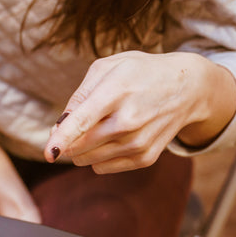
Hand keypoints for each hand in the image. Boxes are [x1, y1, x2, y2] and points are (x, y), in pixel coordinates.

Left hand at [45, 51, 235, 172]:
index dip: (62, 138)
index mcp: (117, 91)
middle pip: (80, 146)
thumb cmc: (139, 74)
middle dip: (67, 141)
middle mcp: (129, 120)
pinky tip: (114, 137)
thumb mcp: (107, 68)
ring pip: (86, 160)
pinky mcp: (145, 158)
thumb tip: (58, 128)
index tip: (48, 154)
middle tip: (78, 123)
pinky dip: (98, 156)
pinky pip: (101, 168)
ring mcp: (139, 142)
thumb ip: (78, 96)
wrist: (187, 88)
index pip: (83, 121)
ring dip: (82, 148)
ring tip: (102, 125)